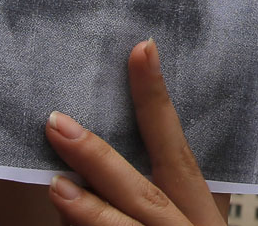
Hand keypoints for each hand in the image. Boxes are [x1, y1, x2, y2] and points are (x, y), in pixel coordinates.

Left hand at [45, 40, 229, 224]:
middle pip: (147, 192)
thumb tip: (79, 172)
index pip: (178, 151)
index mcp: (200, 211)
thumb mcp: (181, 219)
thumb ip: (145, 195)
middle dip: (101, 161)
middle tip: (60, 124)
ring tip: (57, 185)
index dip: (157, 100)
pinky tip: (60, 220)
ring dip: (89, 210)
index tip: (142, 49)